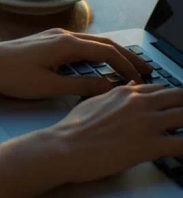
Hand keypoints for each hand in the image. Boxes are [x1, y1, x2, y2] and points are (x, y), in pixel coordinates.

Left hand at [0, 28, 153, 98]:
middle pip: (103, 43)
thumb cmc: (11, 76)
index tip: (138, 80)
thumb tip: (107, 86)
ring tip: (125, 67)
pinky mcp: (45, 42)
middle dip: (125, 57)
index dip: (125, 66)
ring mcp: (54, 36)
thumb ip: (80, 85)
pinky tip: (95, 65)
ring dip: (110, 54)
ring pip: (91, 43)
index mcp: (67, 44)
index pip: (107, 52)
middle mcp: (63, 35)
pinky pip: (78, 45)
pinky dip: (94, 54)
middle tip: (143, 70)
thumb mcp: (48, 86)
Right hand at [39, 83, 182, 182]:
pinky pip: (182, 144)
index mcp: (126, 93)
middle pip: (180, 98)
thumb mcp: (92, 103)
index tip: (174, 105)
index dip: (171, 98)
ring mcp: (146, 123)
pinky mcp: (149, 145)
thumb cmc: (71, 129)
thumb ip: (114, 95)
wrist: (63, 147)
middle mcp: (140, 104)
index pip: (161, 89)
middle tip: (182, 116)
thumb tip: (128, 87)